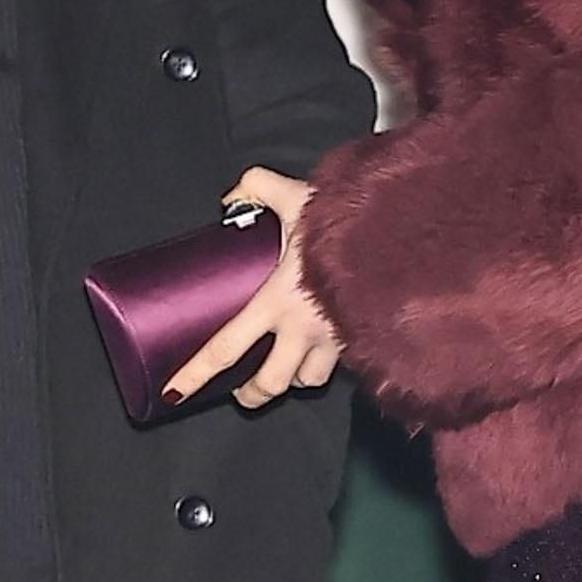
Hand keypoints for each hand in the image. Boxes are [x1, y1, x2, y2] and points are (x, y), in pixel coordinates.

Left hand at [161, 164, 340, 410]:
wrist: (406, 234)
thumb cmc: (349, 220)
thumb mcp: (295, 195)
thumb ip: (257, 187)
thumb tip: (231, 197)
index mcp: (277, 301)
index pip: (225, 349)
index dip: (196, 375)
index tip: (174, 393)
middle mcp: (305, 330)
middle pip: (270, 384)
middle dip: (252, 393)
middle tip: (243, 390)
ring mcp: (337, 340)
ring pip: (309, 380)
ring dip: (295, 377)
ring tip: (288, 365)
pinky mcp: (364, 339)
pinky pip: (344, 364)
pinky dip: (330, 363)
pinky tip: (328, 346)